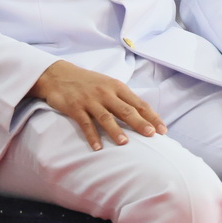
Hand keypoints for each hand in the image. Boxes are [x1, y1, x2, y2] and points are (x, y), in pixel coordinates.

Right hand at [30, 60, 166, 150]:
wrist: (58, 74)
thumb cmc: (88, 82)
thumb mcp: (108, 85)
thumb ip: (123, 98)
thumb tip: (144, 115)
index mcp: (117, 87)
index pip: (138, 103)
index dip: (151, 117)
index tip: (163, 130)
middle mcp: (105, 92)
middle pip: (125, 109)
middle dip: (139, 122)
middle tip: (151, 135)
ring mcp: (90, 100)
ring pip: (105, 116)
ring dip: (115, 130)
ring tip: (124, 143)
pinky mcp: (75, 107)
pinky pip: (85, 123)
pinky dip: (91, 136)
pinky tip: (97, 148)